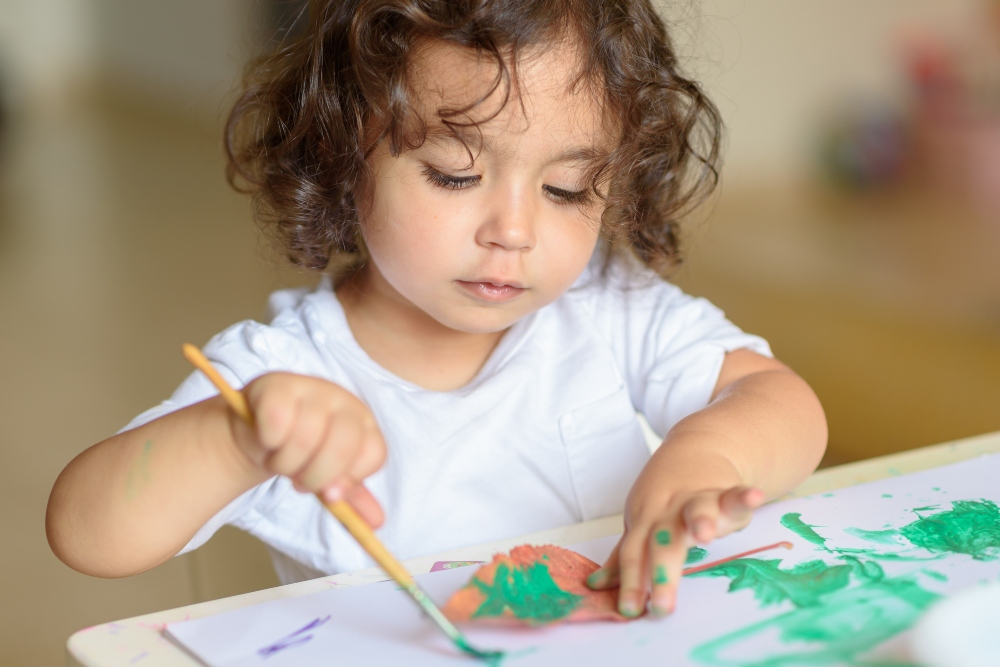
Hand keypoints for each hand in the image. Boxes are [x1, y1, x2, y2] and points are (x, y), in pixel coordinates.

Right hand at [231, 372, 386, 526]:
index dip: (351, 480)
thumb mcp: (327, 476)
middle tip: (300, 483)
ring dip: (286, 464)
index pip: (374, 453)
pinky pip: (276, 423)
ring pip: (305, 438)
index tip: (330, 494)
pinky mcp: (278, 385)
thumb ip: (351, 499)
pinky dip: (268, 442)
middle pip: (341, 445)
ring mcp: (312, 388)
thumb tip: (377, 523)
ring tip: (281, 462)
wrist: (257, 432)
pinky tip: (267, 440)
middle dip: (316, 476)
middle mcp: (343, 401)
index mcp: (363, 423)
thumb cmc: (300, 454)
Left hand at [586, 485, 763, 616]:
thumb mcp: (640, 523)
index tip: (629, 611)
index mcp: (643, 523)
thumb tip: (596, 586)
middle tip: (663, 607)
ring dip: (700, 520)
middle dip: (662, 573)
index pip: (633, 555)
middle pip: (662, 542)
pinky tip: (754, 496)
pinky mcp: (725, 492)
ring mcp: (696, 500)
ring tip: (705, 533)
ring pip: (695, 510)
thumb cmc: (665, 495)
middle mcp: (667, 511)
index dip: (630, 583)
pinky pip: (735, 495)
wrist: (694, 449)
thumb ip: (625, 557)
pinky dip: (744, 496)